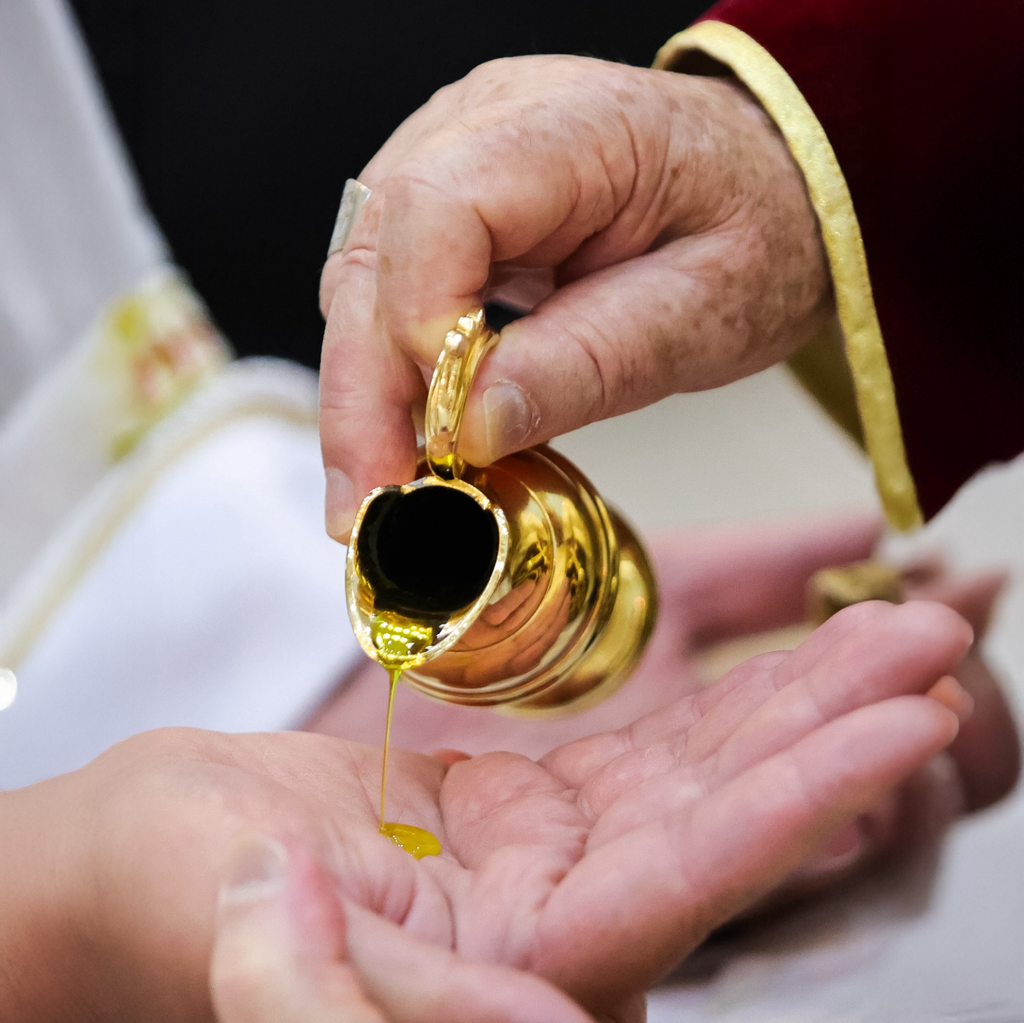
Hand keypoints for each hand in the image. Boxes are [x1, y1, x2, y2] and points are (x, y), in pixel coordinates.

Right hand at [0, 599, 970, 1021]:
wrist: (135, 856)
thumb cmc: (167, 900)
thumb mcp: (261, 946)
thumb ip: (406, 1013)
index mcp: (512, 977)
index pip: (688, 883)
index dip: (803, 800)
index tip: (906, 719)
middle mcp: (557, 923)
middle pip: (725, 813)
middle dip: (834, 722)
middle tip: (930, 635)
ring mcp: (546, 857)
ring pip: (698, 766)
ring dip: (793, 692)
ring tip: (887, 621)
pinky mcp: (521, 807)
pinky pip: (640, 743)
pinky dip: (714, 691)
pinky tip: (777, 646)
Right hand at [318, 55, 830, 538]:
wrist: (765, 183)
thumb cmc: (754, 230)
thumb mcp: (705, 310)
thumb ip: (592, 362)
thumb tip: (472, 430)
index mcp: (564, 126)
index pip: (438, 209)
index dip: (420, 326)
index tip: (444, 436)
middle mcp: (480, 124)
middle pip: (373, 253)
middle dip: (363, 391)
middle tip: (369, 502)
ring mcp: (449, 158)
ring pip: (359, 277)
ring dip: (361, 389)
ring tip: (379, 486)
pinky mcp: (441, 208)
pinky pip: (383, 288)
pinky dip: (385, 369)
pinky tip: (401, 433)